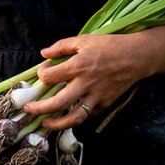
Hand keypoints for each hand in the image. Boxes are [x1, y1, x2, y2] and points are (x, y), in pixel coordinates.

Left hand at [25, 32, 161, 130]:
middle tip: (28, 109)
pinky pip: (86, 115)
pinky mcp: (104, 104)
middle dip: (39, 109)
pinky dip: (74, 118)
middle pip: (57, 103)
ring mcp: (95, 97)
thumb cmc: (109, 46)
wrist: (137, 57)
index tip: (44, 71)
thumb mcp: (84, 40)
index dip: (41, 75)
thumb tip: (43, 54)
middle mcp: (85, 84)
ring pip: (73, 118)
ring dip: (56, 124)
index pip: (49, 77)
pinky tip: (66, 116)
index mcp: (78, 66)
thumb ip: (61, 47)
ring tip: (45, 123)